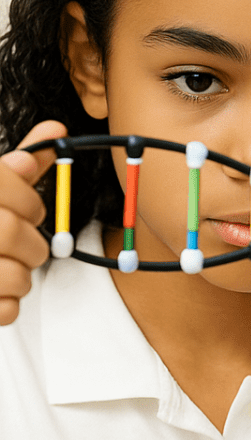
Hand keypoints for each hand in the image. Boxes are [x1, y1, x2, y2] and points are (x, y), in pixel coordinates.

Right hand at [0, 121, 68, 324]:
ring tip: (1, 268)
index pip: (13, 192)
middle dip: (31, 244)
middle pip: (13, 234)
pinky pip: (6, 310)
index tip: (27, 211)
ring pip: (17, 277)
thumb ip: (14, 170)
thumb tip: (57, 129)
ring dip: (20, 277)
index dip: (31, 205)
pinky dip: (7, 306)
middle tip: (19, 245)